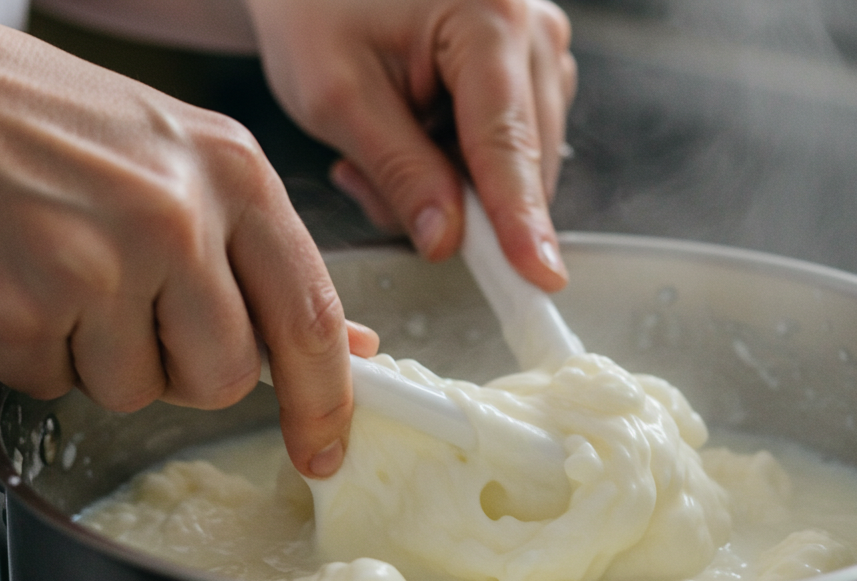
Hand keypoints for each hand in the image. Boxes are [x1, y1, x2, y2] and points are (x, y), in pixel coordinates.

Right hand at [0, 0, 374, 476]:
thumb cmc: (24, 116)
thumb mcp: (171, 155)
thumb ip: (255, 251)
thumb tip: (344, 339)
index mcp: (231, 170)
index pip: (308, 315)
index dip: (324, 399)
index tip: (325, 447)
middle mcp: (177, 216)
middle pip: (225, 376)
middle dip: (180, 371)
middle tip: (125, 309)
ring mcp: (99, 263)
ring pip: (136, 391)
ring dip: (93, 358)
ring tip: (50, 268)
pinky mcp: (20, 307)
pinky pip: (51, 384)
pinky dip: (26, 351)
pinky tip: (4, 276)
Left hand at [243, 0, 576, 291]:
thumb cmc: (315, 7)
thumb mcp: (336, 96)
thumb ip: (398, 172)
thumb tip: (448, 241)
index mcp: (487, 16)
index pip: (506, 143)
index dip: (519, 220)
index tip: (539, 278)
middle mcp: (532, 26)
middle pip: (521, 160)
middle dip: (452, 196)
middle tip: (364, 174)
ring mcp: (541, 44)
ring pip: (519, 162)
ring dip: (452, 180)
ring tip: (381, 141)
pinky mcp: (533, 64)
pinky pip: (512, 144)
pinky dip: (459, 159)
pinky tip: (411, 131)